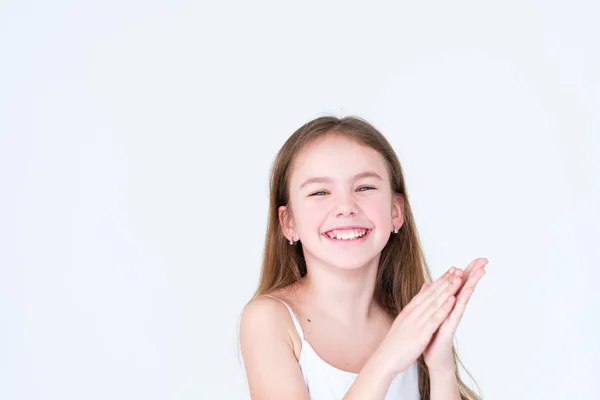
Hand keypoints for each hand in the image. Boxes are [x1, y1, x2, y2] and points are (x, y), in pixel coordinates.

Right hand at [378, 267, 463, 374]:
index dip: (439, 281)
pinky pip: (434, 319)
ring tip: (458, 279)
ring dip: (447, 290)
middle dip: (445, 281)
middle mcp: (413, 313)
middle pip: (432, 294)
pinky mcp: (421, 333)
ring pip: (435, 303)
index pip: (426, 292)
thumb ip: (413, 310)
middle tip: (457, 270)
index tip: (450, 271)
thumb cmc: (395, 343)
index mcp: (409, 310)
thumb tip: (419, 301)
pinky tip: (452, 300)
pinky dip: (444, 308)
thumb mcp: (403, 322)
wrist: (385, 358)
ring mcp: (417, 322)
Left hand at [422, 258, 487, 372]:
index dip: (467, 271)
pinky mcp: (448, 329)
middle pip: (464, 288)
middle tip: (485, 261)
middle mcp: (453, 309)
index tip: (477, 258)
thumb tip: (431, 283)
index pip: (458, 284)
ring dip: (470, 285)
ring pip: (462, 298)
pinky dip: (456, 305)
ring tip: (479, 273)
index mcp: (448, 303)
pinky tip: (459, 296)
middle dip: (474, 274)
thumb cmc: (434, 335)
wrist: (433, 357)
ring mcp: (452, 318)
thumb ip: (435, 298)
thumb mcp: (434, 313)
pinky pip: (453, 315)